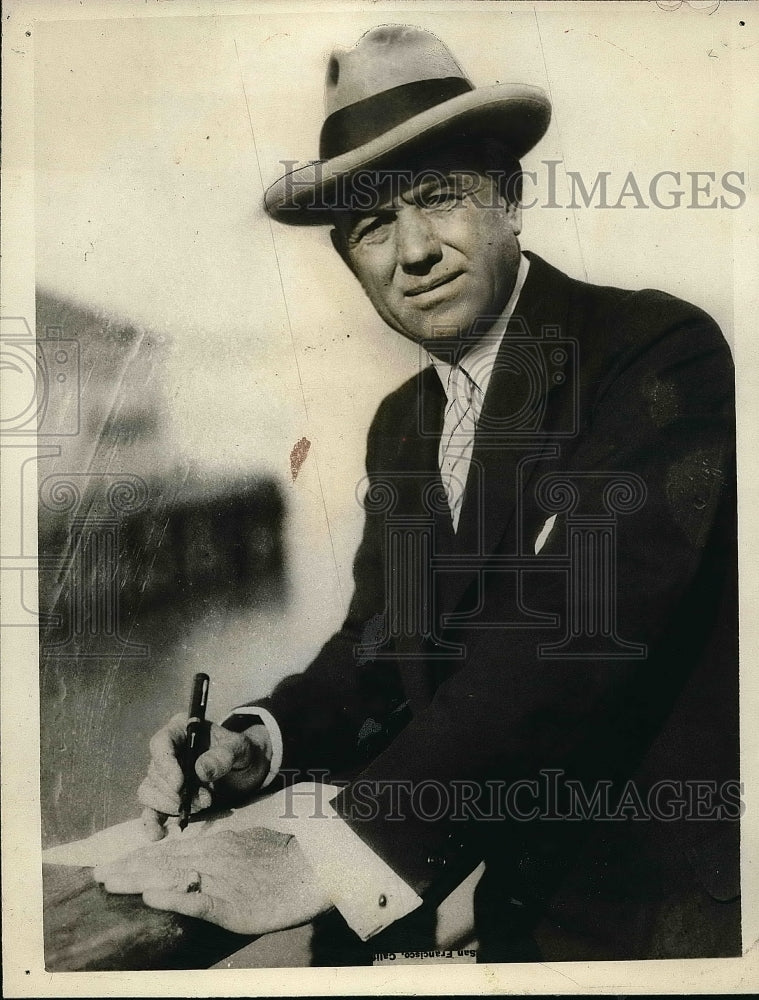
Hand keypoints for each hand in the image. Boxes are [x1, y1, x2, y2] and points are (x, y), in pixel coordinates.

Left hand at [93, 826, 331, 935]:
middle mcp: (212, 858)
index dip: (139, 858)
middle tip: (96, 875)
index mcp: (216, 845)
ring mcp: (219, 880)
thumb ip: (225, 847)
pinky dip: (172, 897)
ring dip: (137, 879)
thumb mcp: (250, 842)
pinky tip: (151, 897)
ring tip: (110, 882)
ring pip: (171, 877)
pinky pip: (197, 900)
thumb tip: (201, 851)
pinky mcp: (230, 904)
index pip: (169, 852)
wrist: (315, 868)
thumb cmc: (286, 857)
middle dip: (127, 869)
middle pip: (162, 863)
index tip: (113, 864)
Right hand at [138, 714, 271, 840]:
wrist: (246, 770)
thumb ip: (223, 756)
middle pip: (156, 772)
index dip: (166, 764)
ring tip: (201, 806)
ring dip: (171, 805)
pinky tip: (159, 834)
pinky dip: (152, 823)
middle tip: (206, 799)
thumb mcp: (240, 748)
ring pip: (150, 791)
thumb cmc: (241, 752)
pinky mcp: (166, 798)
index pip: (161, 744)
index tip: (180, 784)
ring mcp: (164, 776)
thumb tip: (200, 771)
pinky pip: (150, 809)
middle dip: (178, 791)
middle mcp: (167, 751)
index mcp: (181, 730)